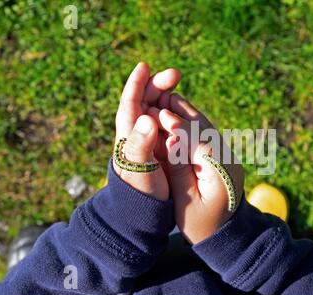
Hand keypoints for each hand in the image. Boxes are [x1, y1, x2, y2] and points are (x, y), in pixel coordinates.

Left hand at [113, 62, 180, 200]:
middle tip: (175, 75)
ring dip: (168, 95)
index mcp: (128, 136)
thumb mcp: (141, 171)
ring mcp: (150, 139)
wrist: (146, 211)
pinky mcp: (162, 146)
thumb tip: (147, 117)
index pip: (130, 103)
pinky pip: (168, 122)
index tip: (145, 66)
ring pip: (157, 109)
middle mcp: (137, 133)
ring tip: (179, 86)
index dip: (136, 83)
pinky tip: (184, 106)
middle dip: (158, 85)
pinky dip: (175, 111)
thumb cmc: (141, 192)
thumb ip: (141, 146)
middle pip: (145, 101)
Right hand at [148, 94, 243, 243]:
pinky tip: (177, 116)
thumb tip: (170, 138)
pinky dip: (192, 124)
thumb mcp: (185, 203)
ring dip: (187, 114)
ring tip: (166, 100)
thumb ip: (178, 170)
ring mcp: (227, 157)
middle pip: (205, 129)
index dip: (178, 126)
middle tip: (161, 96)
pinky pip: (207, 135)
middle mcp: (228, 160)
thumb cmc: (202, 226)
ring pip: (207, 129)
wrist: (227, 234)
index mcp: (221, 173)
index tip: (160, 112)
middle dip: (183, 113)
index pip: (199, 141)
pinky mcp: (222, 157)